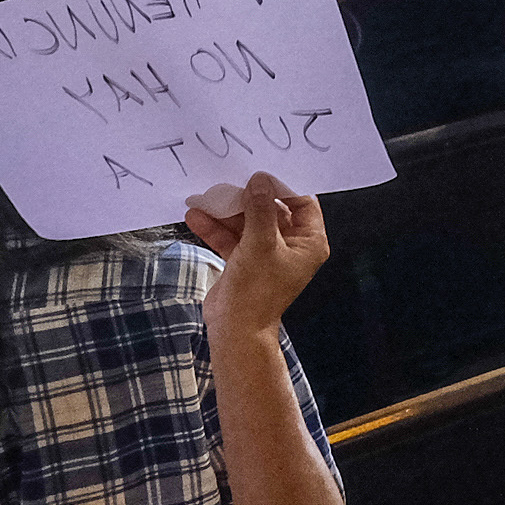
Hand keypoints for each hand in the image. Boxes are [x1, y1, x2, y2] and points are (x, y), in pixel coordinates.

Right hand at [185, 171, 329, 329]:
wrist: (234, 330)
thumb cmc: (256, 291)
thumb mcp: (260, 243)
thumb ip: (259, 209)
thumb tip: (260, 180)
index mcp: (309, 242)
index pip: (302, 203)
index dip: (282, 187)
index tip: (259, 174)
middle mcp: (291, 246)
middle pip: (270, 210)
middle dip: (247, 198)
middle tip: (228, 182)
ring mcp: (266, 254)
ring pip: (247, 223)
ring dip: (225, 212)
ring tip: (204, 197)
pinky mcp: (244, 262)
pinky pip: (231, 238)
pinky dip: (215, 228)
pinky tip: (195, 216)